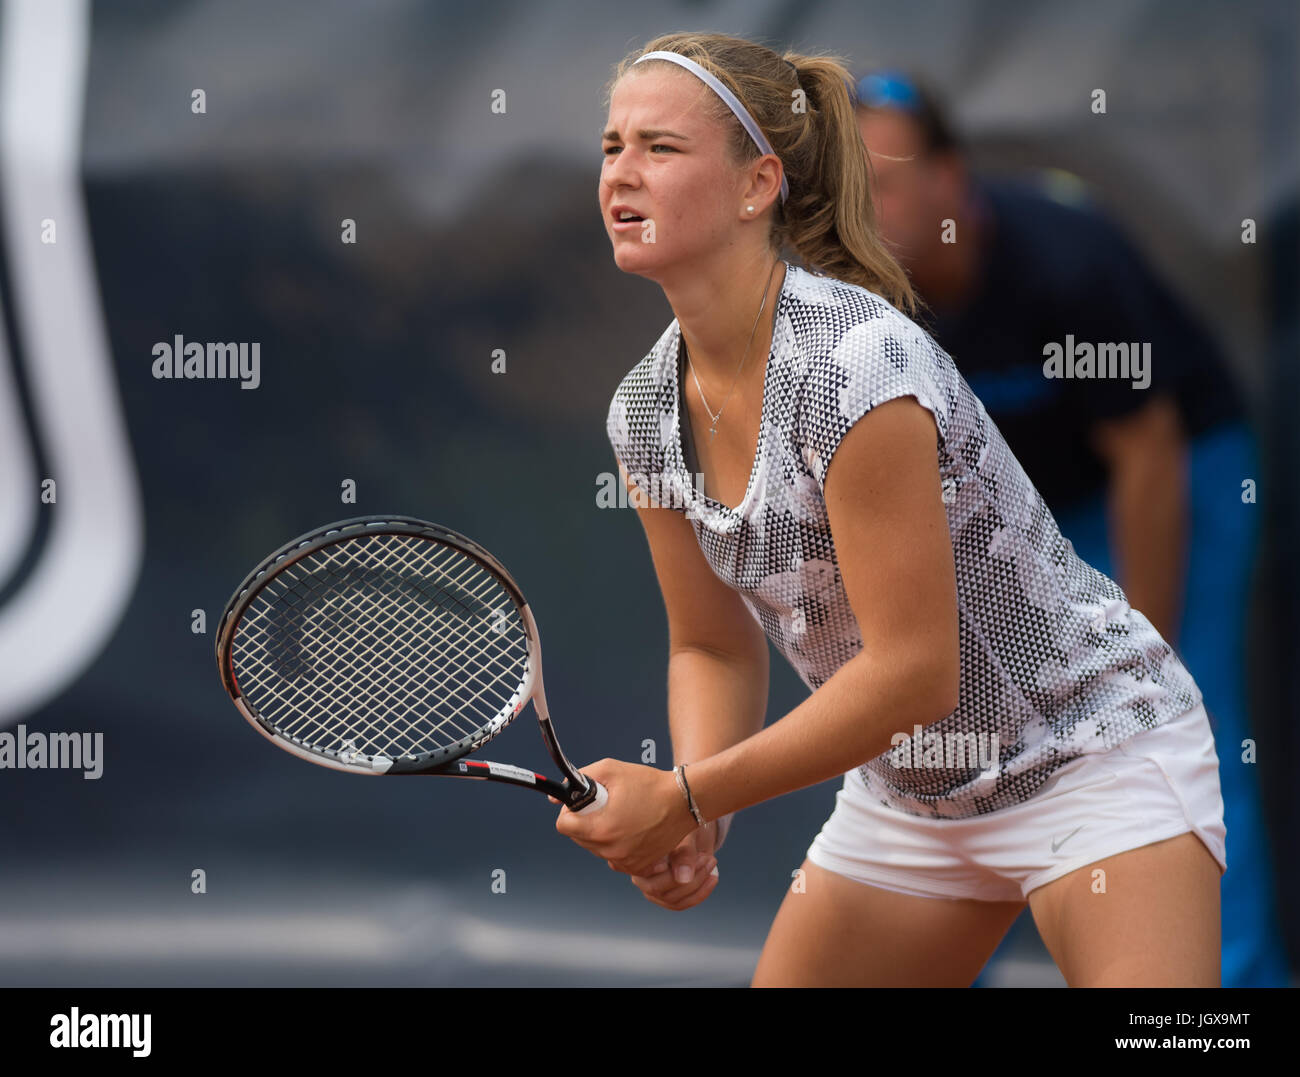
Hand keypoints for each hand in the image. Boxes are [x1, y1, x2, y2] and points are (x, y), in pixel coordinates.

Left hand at [550, 759, 698, 876]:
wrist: (684, 801)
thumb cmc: (649, 784)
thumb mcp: (611, 770)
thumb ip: (580, 779)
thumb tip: (556, 798)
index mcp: (601, 828)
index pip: (563, 825)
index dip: (570, 811)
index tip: (583, 804)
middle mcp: (611, 850)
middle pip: (578, 838)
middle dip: (586, 821)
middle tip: (606, 806)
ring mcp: (626, 861)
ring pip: (596, 849)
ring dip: (601, 833)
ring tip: (622, 816)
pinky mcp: (638, 866)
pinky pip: (614, 857)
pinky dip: (617, 845)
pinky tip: (631, 829)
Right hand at [624, 820, 720, 910]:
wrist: (689, 833)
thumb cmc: (680, 826)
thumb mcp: (683, 833)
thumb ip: (683, 853)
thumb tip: (683, 878)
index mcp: (636, 860)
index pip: (646, 873)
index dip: (662, 870)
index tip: (688, 858)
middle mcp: (641, 879)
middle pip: (659, 889)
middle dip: (686, 876)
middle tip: (706, 858)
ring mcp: (654, 892)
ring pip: (674, 899)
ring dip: (697, 883)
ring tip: (711, 862)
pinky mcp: (669, 900)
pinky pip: (684, 903)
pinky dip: (702, 892)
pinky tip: (713, 878)